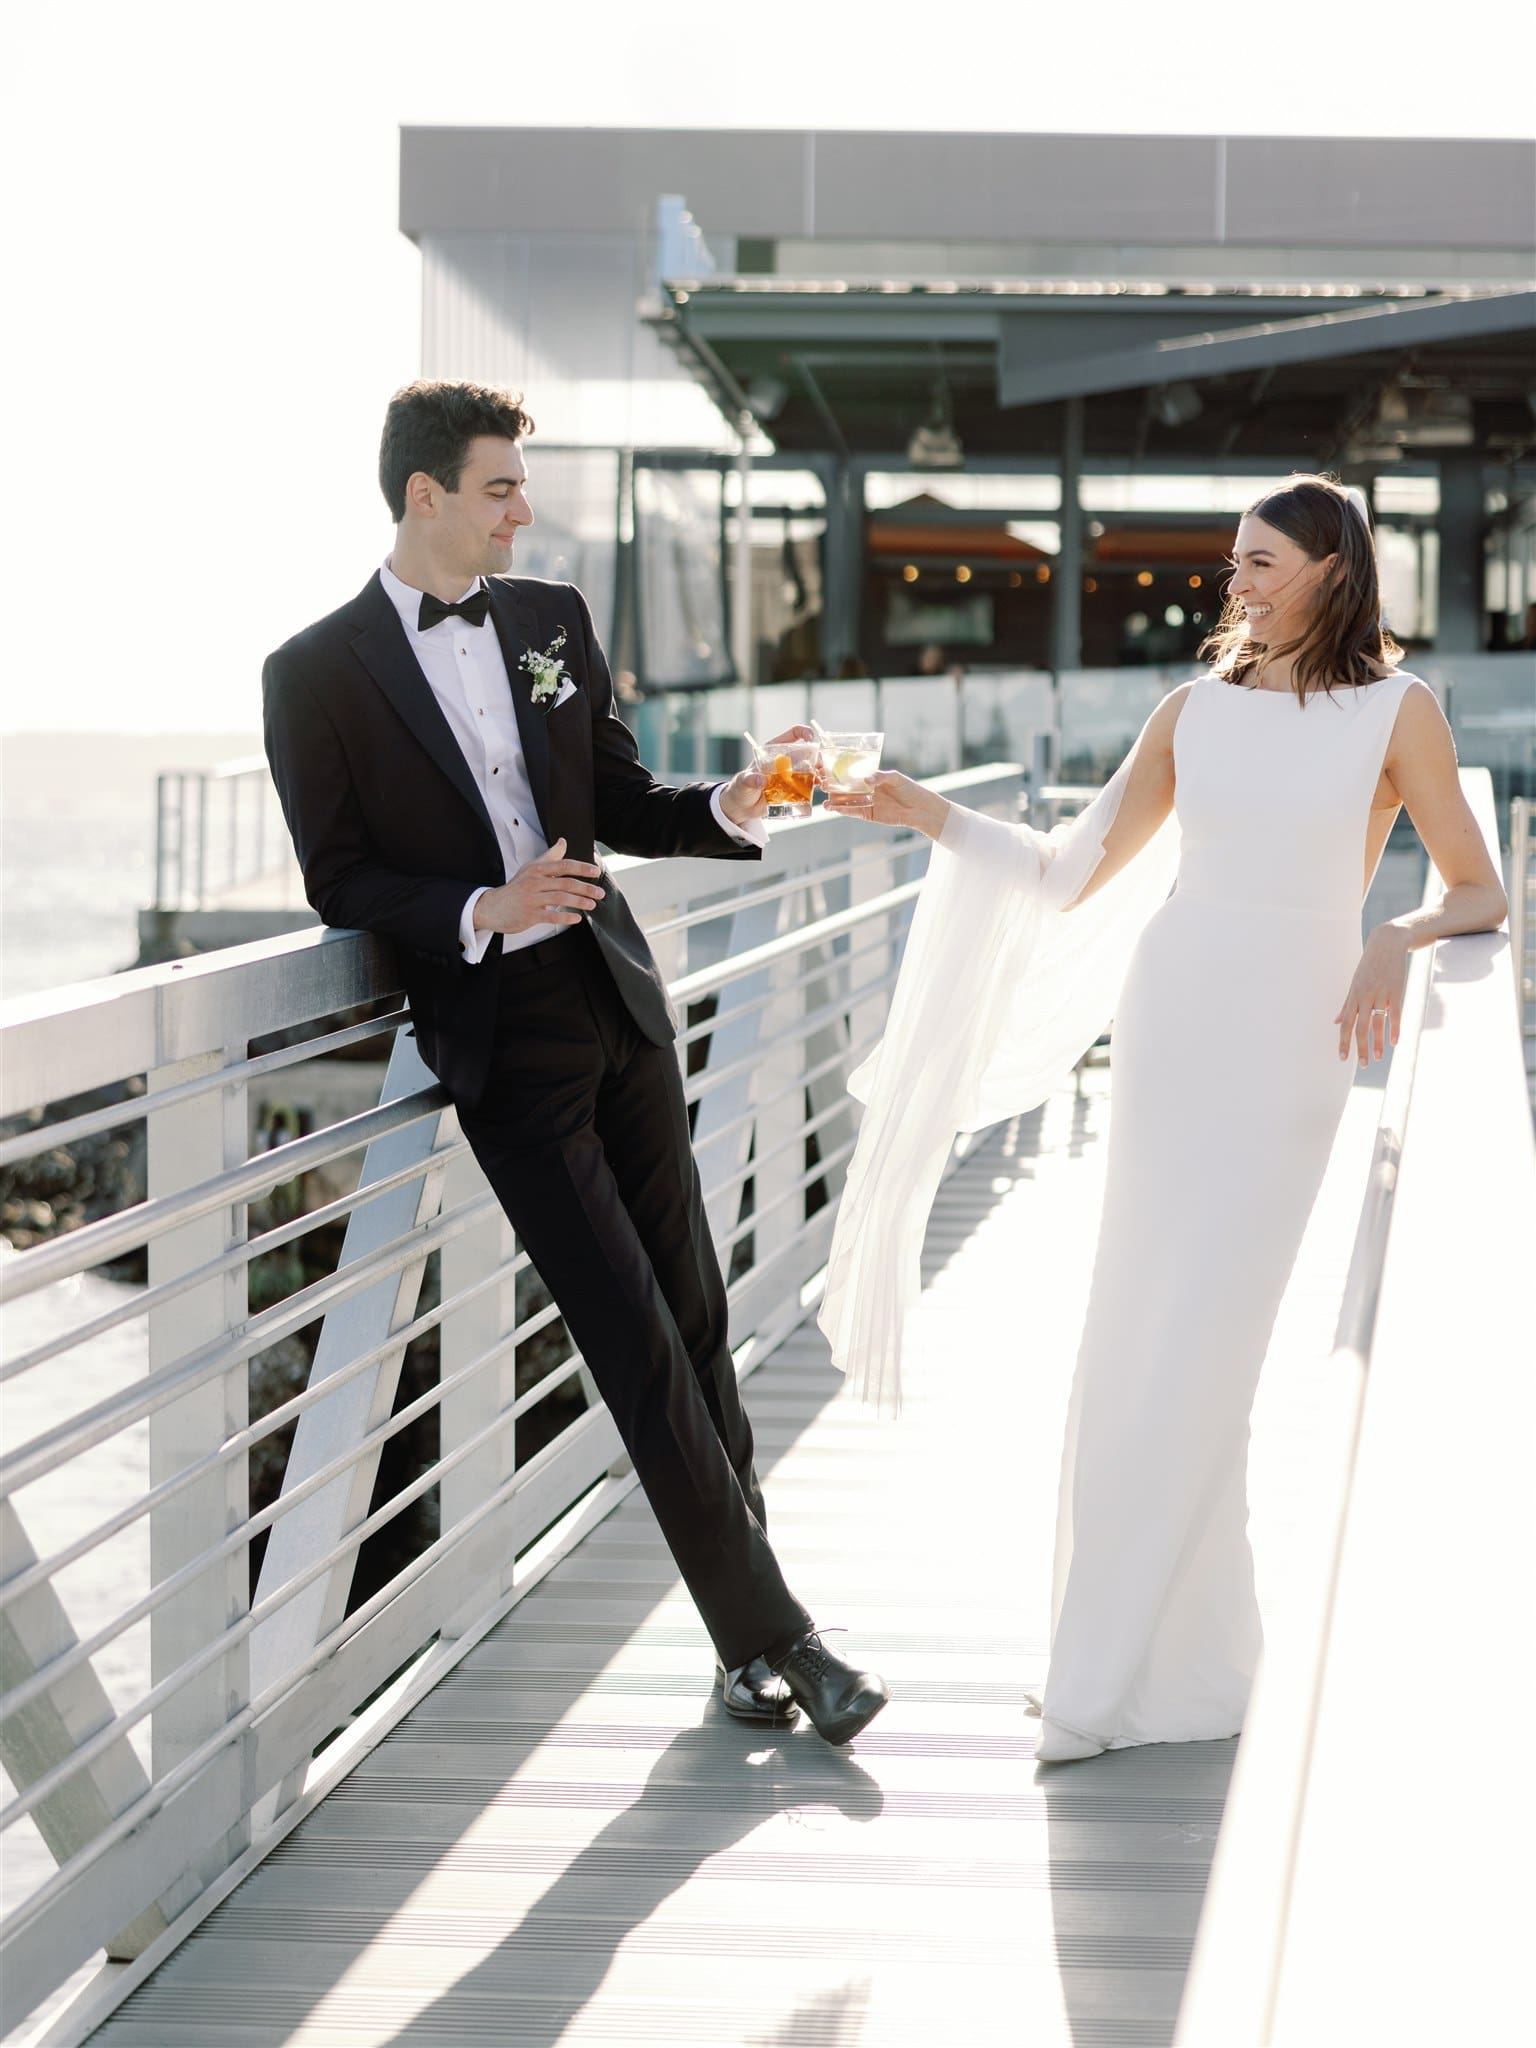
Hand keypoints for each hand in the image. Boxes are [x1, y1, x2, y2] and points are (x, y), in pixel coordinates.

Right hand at [472, 838, 604, 934]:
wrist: (491, 906)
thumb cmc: (516, 887)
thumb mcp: (531, 869)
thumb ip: (549, 856)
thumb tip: (563, 842)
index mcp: (536, 869)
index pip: (563, 865)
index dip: (581, 868)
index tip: (595, 871)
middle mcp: (534, 882)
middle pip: (565, 883)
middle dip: (586, 888)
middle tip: (600, 893)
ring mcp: (531, 899)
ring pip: (560, 898)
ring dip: (579, 902)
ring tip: (592, 904)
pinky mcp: (529, 915)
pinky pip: (551, 916)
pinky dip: (565, 917)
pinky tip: (576, 918)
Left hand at [718, 724, 818, 826]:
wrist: (743, 806)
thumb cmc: (741, 788)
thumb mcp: (744, 782)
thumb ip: (751, 780)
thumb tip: (762, 780)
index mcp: (774, 750)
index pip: (793, 734)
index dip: (804, 733)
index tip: (811, 739)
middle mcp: (785, 759)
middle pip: (807, 751)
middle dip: (817, 756)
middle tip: (820, 766)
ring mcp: (791, 772)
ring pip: (811, 766)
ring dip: (819, 770)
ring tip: (821, 778)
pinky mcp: (794, 786)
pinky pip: (808, 782)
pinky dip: (815, 783)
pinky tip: (818, 786)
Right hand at [823, 769, 950, 840]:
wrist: (918, 808)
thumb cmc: (908, 789)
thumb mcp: (895, 778)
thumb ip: (880, 777)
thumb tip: (866, 780)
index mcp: (870, 777)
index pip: (851, 772)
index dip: (838, 770)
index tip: (825, 767)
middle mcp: (865, 789)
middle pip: (844, 787)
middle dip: (832, 785)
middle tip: (820, 783)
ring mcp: (865, 801)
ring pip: (846, 800)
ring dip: (833, 800)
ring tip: (823, 800)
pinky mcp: (867, 814)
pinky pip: (852, 811)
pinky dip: (842, 810)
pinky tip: (832, 808)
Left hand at [1334, 923, 1409, 1064]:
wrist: (1386, 944)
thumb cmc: (1369, 966)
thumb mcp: (1354, 984)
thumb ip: (1347, 1004)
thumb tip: (1337, 1021)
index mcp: (1353, 996)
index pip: (1346, 1024)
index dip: (1344, 1041)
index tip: (1342, 1058)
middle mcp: (1364, 997)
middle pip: (1360, 1027)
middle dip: (1360, 1048)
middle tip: (1363, 1065)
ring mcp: (1380, 994)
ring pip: (1377, 1023)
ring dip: (1378, 1043)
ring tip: (1379, 1058)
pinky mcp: (1395, 991)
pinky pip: (1394, 1014)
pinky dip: (1394, 1029)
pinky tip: (1395, 1042)